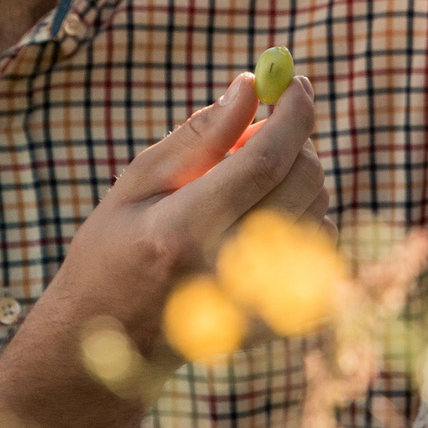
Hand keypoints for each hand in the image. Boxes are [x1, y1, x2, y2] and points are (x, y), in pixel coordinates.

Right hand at [0, 71, 326, 427]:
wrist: (107, 346)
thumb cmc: (112, 251)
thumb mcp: (135, 185)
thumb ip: (197, 138)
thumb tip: (247, 89)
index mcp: (184, 231)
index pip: (265, 160)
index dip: (291, 114)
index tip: (297, 82)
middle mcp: (227, 271)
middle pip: (304, 181)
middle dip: (295, 140)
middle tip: (262, 129)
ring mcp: (257, 304)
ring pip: (318, 210)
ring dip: (296, 180)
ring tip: (245, 187)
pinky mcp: (278, 323)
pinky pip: (320, 249)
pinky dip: (301, 220)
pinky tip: (259, 224)